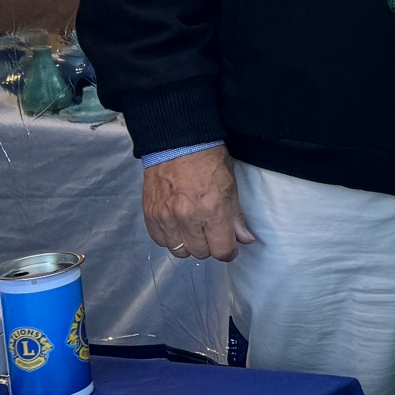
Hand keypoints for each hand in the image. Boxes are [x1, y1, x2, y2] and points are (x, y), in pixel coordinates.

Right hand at [142, 145, 251, 261]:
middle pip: (201, 253)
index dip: (229, 251)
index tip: (229, 246)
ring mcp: (165, 217)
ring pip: (179, 251)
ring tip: (193, 228)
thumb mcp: (230, 185)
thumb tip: (244, 240)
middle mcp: (187, 217)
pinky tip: (177, 225)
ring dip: (189, 244)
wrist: (176, 141)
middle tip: (211, 232)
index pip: (222, 250)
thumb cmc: (208, 159)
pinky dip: (170, 237)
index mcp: (212, 210)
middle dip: (209, 246)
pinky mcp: (150, 214)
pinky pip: (160, 241)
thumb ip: (236, 217)